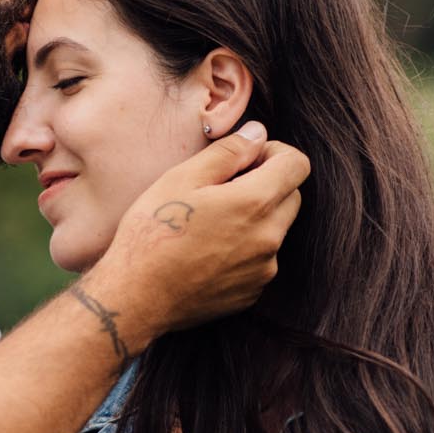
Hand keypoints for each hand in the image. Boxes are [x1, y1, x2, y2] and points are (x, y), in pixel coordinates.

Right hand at [83, 122, 308, 350]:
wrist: (136, 298)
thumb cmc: (152, 234)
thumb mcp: (181, 179)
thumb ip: (228, 152)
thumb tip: (258, 134)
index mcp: (254, 204)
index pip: (297, 165)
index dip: (274, 153)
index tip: (247, 159)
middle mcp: (269, 238)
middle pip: (291, 196)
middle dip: (267, 184)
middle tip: (223, 189)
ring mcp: (263, 269)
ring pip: (275, 229)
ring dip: (255, 218)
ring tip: (209, 224)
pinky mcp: (252, 292)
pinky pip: (261, 259)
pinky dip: (245, 249)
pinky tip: (207, 251)